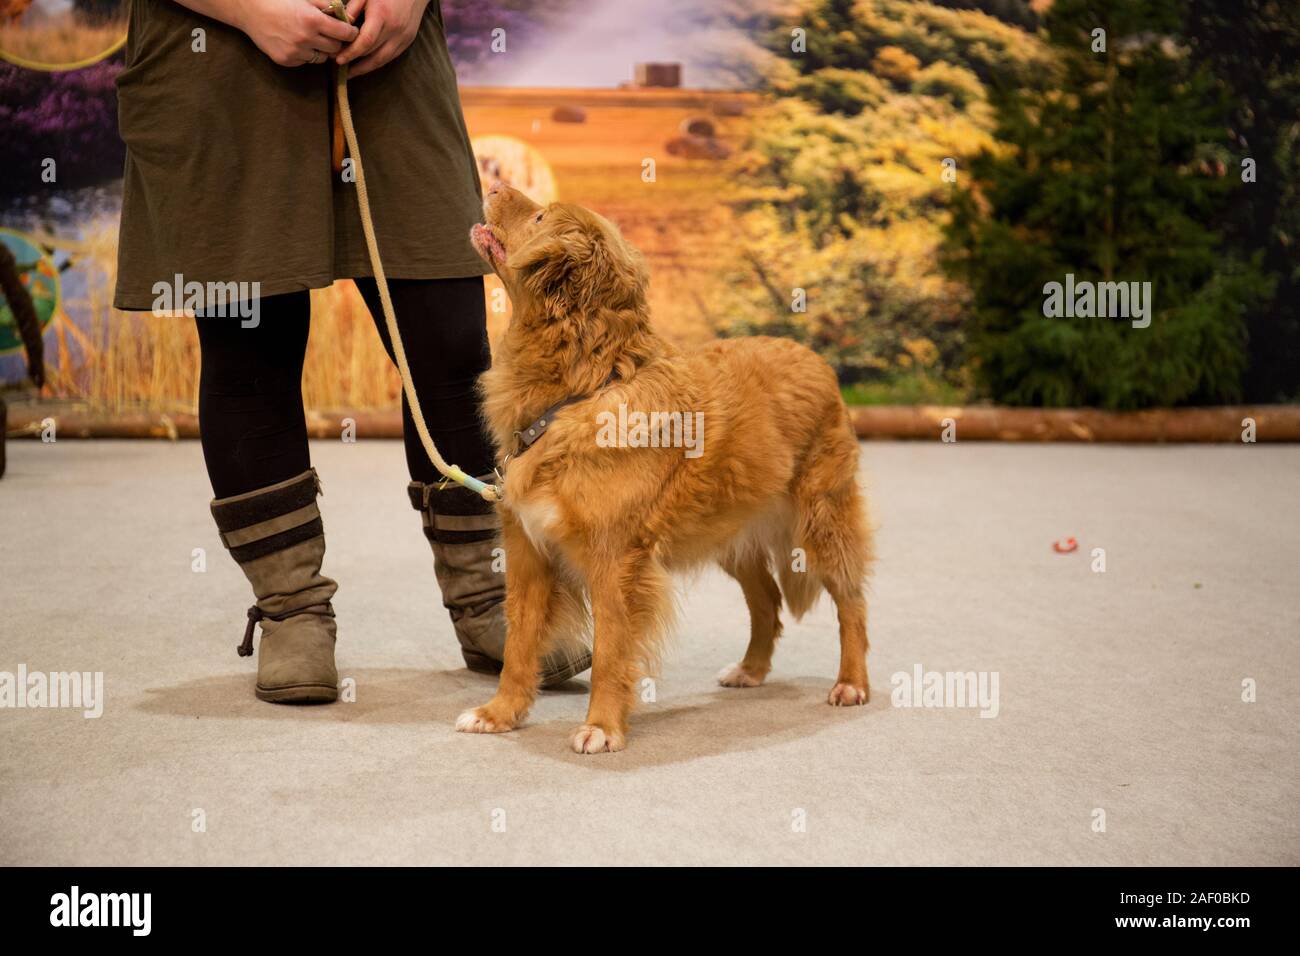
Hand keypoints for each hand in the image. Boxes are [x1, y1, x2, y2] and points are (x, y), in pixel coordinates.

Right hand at [233, 0, 360, 66]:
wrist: (250, 10)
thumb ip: (328, 6)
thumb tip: (348, 17)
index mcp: (312, 20)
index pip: (345, 34)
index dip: (350, 32)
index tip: (350, 30)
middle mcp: (305, 39)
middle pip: (335, 48)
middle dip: (336, 41)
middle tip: (331, 33)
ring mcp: (295, 52)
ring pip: (322, 57)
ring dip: (321, 48)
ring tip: (312, 36)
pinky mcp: (286, 60)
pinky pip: (306, 61)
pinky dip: (306, 54)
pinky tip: (297, 41)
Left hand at [334, 0, 429, 77]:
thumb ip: (353, 9)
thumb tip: (340, 27)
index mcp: (382, 15)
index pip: (366, 41)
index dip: (351, 53)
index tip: (338, 59)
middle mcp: (394, 30)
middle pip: (372, 53)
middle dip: (354, 62)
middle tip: (338, 64)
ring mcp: (403, 38)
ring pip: (382, 60)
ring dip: (365, 69)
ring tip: (350, 73)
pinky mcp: (408, 41)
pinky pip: (390, 57)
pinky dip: (376, 63)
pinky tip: (365, 65)